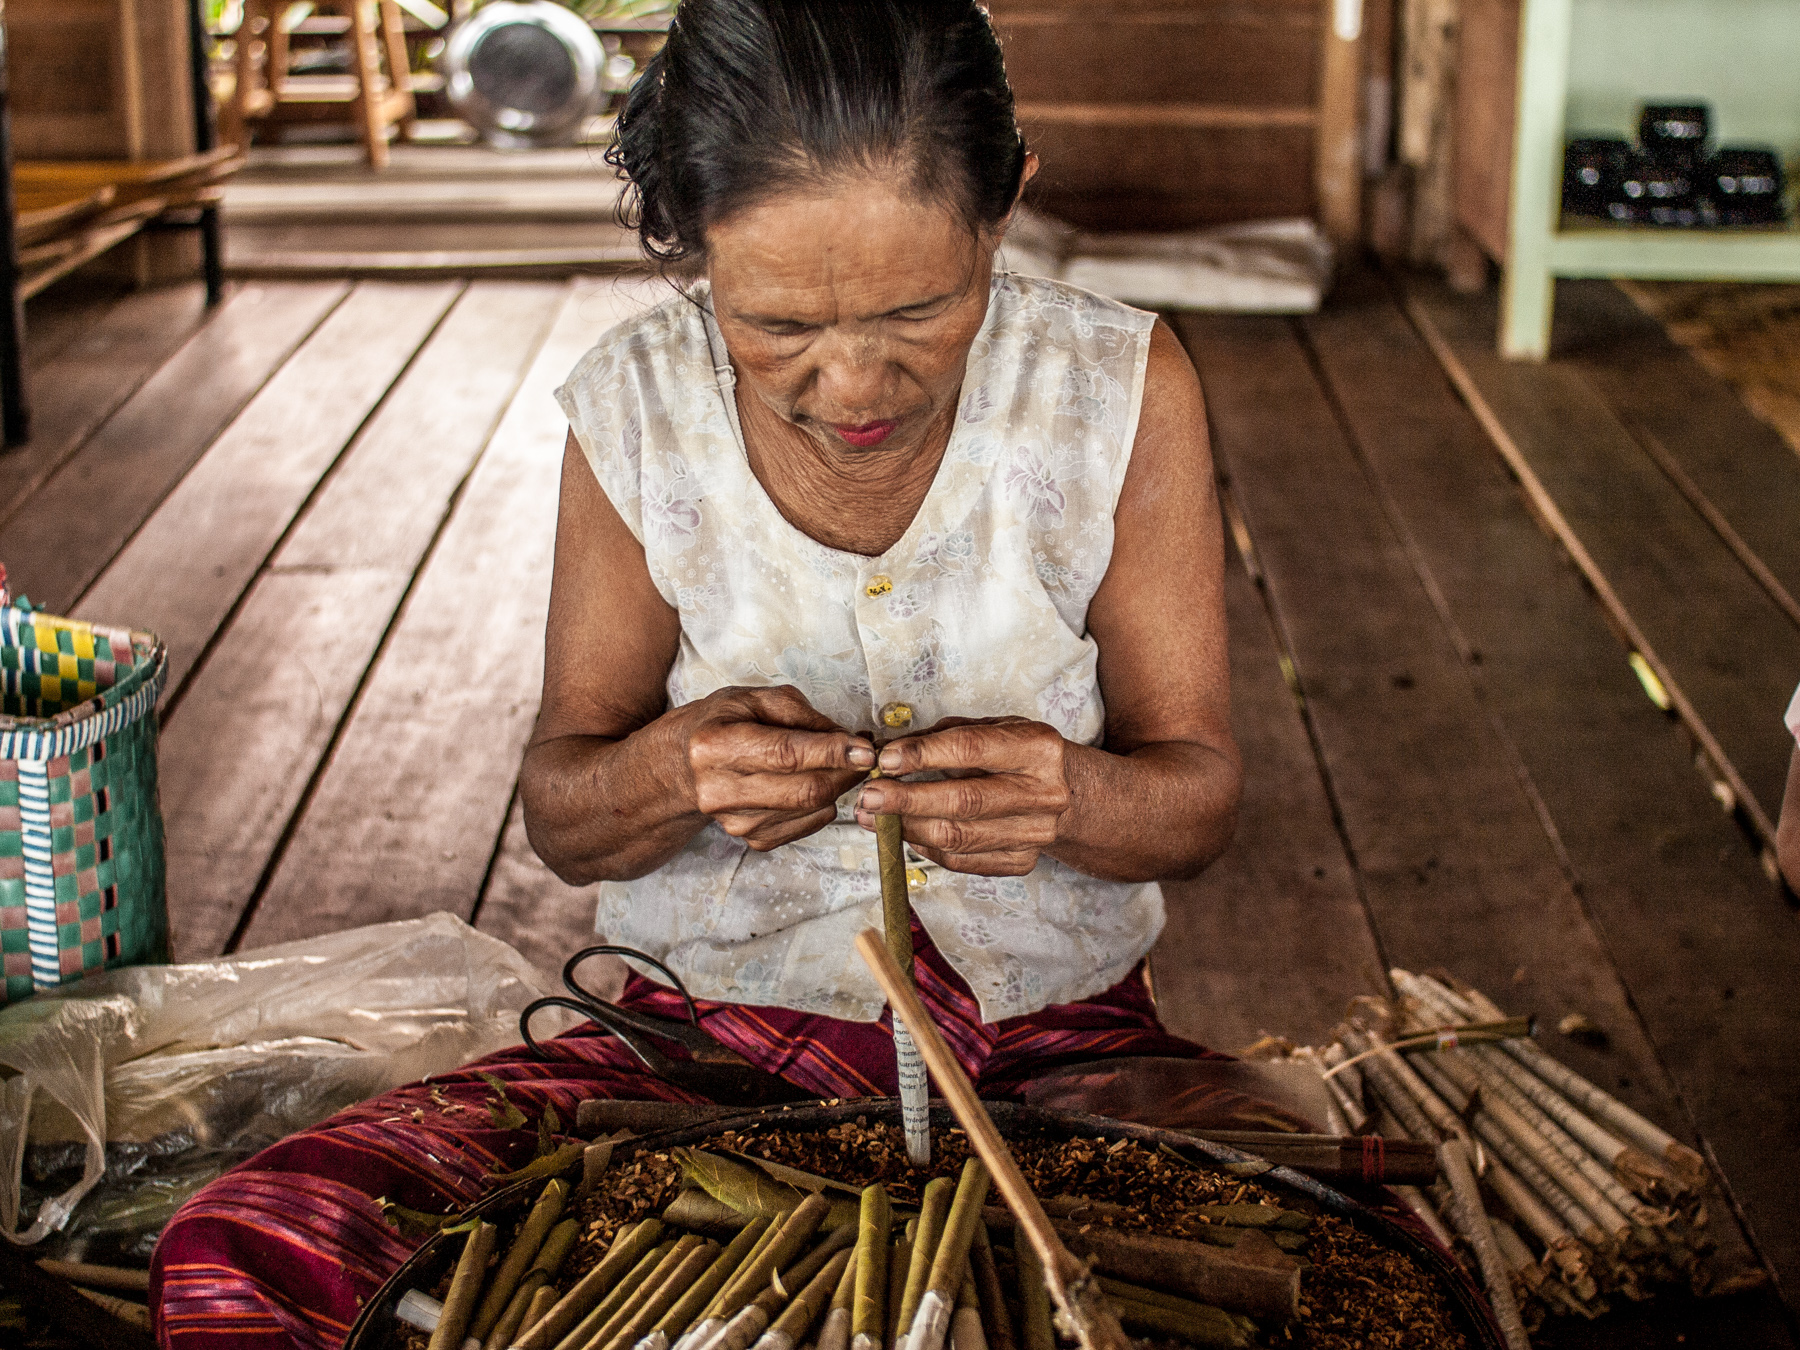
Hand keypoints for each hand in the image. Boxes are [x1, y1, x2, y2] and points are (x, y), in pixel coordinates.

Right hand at [681, 686, 873, 849]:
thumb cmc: (723, 724)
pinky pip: (808, 825)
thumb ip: (801, 714)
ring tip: (841, 763)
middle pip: (804, 789)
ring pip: (811, 809)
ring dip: (839, 786)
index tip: (865, 749)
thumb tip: (846, 740)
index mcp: (715, 745)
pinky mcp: (752, 839)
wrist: (684, 767)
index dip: (831, 752)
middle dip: (846, 772)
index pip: (785, 753)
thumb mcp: (754, 699)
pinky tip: (816, 783)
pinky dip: (823, 804)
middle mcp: (720, 790)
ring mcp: (736, 822)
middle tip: (865, 754)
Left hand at [853, 717, 1071, 875]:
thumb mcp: (989, 729)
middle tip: (868, 796)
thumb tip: (887, 752)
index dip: (923, 755)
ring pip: (958, 837)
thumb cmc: (1017, 754)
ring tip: (872, 817)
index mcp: (1037, 749)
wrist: (1064, 793)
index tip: (885, 759)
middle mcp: (1043, 793)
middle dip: (908, 800)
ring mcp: (1035, 833)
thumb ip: (941, 737)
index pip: (971, 750)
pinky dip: (925, 847)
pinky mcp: (1021, 861)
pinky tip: (902, 832)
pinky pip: (961, 860)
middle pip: (964, 801)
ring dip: (906, 828)